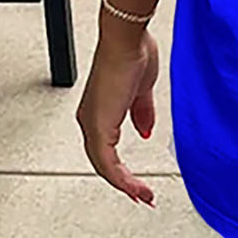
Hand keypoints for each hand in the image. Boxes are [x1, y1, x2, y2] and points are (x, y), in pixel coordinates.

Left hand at [76, 24, 159, 204]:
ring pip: (104, 166)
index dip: (122, 170)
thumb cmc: (132, 53)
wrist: (127, 40)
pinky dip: (121, 178)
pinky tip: (135, 187)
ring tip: (144, 196)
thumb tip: (145, 132)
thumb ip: (142, 114)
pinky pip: (107, 161)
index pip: (106, 151)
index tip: (138, 184)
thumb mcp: (142, 92)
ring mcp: (93, 123)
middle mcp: (91, 120)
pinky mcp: (99, 125)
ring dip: (125, 185)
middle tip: (142, 197)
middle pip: (103, 163)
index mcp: (99, 112)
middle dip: (124, 184)